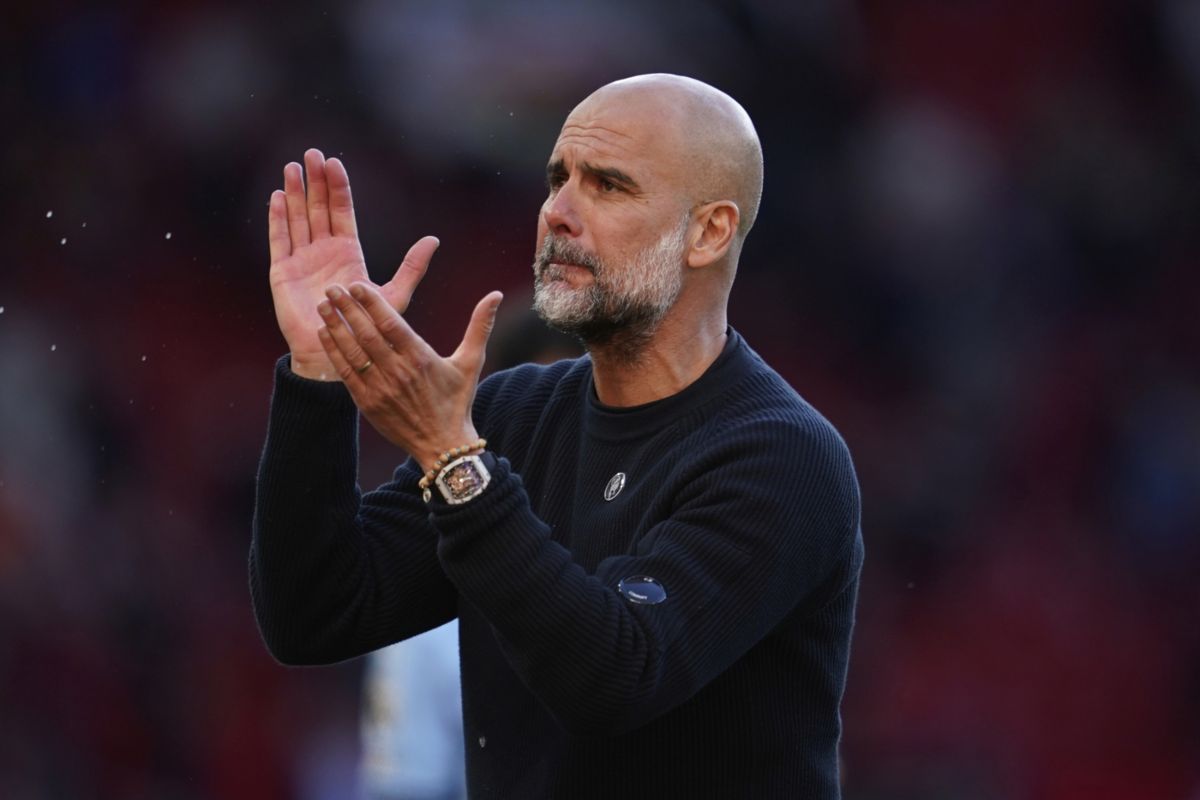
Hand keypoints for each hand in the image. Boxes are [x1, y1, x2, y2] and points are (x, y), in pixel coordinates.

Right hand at [267, 148, 434, 379]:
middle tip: (312, 154)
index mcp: (348, 253)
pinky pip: (280, 241)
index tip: (335, 163)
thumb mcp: (394, 295)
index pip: (342, 212)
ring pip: (297, 219)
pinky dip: (278, 219)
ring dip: (294, 193)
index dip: (338, 188)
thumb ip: (412, 267)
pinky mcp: (283, 273)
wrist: (338, 355)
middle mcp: (323, 252)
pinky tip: (277, 197)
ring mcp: (302, 260)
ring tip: (292, 167)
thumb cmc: (367, 330)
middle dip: (316, 182)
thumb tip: (433, 240)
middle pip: (318, 208)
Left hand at [316, 280, 503, 470]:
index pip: (391, 323)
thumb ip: (480, 325)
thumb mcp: (471, 361)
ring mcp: (381, 389)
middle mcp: (399, 373)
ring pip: (353, 352)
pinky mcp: (368, 404)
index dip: (371, 302)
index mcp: (421, 358)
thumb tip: (496, 294)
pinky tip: (324, 334)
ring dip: (335, 327)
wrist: (442, 445)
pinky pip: (346, 373)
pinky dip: (333, 352)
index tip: (356, 284)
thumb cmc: (457, 401)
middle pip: (367, 334)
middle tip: (332, 287)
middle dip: (347, 308)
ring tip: (323, 306)